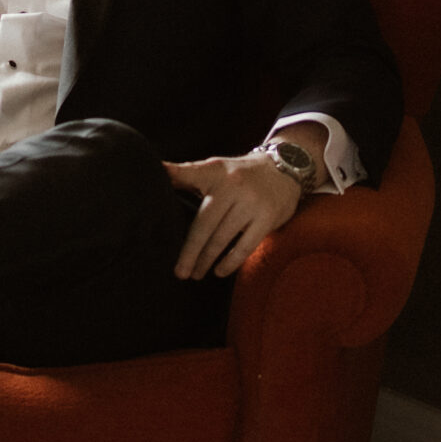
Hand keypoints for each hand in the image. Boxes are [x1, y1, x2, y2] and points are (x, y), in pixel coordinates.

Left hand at [164, 149, 306, 279]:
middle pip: (204, 224)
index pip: (189, 177)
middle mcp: (232, 186)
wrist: (283, 169)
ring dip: (207, 260)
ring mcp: (251, 203)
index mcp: (214, 171)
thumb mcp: (214, 168)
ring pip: (222, 238)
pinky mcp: (267, 217)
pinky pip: (245, 246)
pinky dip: (230, 262)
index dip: (173, 179)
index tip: (156, 199)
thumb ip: (186, 174)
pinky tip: (219, 271)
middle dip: (190, 252)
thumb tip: (157, 172)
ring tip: (195, 273)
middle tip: (179, 272)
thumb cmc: (239, 174)